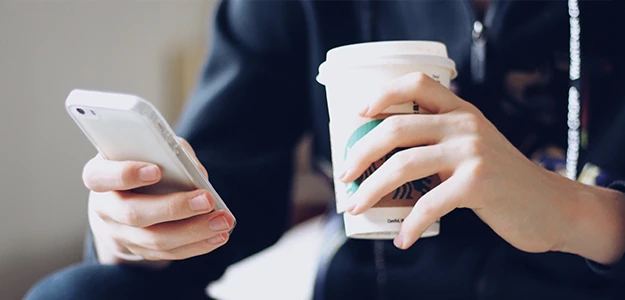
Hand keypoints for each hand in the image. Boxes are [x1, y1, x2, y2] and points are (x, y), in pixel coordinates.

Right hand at [83, 138, 233, 264]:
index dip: (125, 174)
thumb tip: (197, 174)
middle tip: (207, 200)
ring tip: (223, 221)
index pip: (100, 177)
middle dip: (174, 207)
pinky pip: (168, 253)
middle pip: (135, 214)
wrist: (128, 194)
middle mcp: (105, 208)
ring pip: (155, 239)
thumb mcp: (153, 148)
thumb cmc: (144, 161)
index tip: (156, 170)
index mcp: (100, 175)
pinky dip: (196, 245)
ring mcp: (121, 234)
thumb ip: (172, 152)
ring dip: (194, 232)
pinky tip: (218, 236)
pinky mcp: (140, 250)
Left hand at [340, 72, 624, 263]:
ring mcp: (472, 152)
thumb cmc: (501, 180)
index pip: (417, 83)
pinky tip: (402, 239)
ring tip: (356, 207)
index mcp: (460, 111)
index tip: (358, 114)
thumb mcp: (474, 147)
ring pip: (403, 165)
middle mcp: (464, 125)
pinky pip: (429, 204)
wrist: (551, 205)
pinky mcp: (478, 183)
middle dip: (361, 153)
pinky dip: (409, 225)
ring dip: (372, 190)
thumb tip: (383, 164)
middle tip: (344, 175)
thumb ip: (440, 144)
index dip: (382, 93)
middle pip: (396, 128)